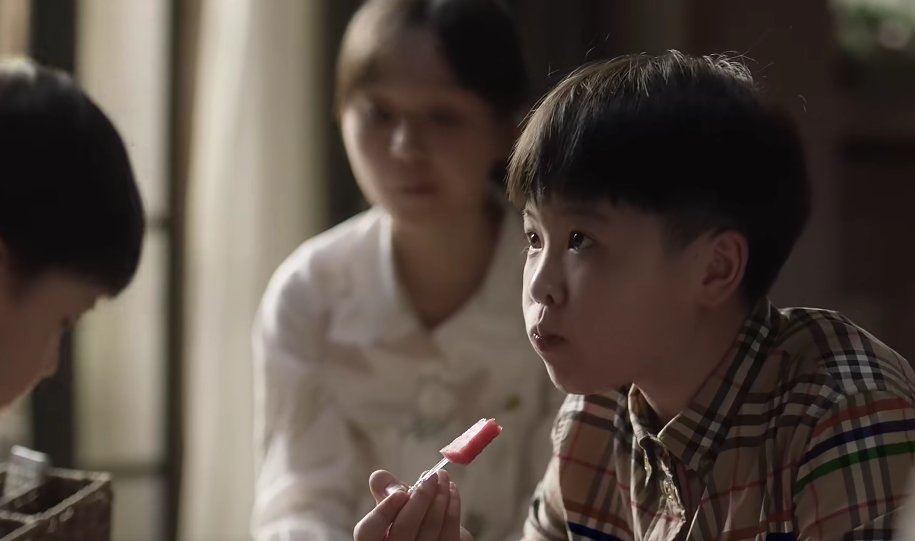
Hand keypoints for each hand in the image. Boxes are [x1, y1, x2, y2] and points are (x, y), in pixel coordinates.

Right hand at [353, 470, 470, 540]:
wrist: (432, 535)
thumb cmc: (407, 518)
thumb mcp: (391, 505)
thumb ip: (384, 491)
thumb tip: (383, 479)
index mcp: (375, 540)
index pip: (367, 531)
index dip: (382, 511)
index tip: (399, 492)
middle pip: (404, 528)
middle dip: (420, 497)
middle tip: (430, 477)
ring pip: (430, 527)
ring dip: (440, 496)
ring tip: (442, 477)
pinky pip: (450, 531)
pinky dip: (452, 506)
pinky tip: (451, 490)